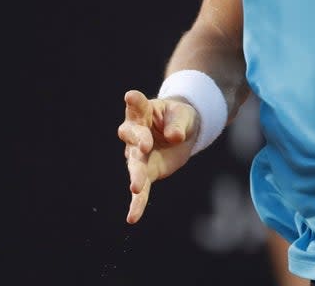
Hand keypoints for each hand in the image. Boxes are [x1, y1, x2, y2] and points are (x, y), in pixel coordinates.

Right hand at [117, 89, 199, 222]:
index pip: (137, 106)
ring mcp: (138, 155)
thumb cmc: (180, 117)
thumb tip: (176, 137)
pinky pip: (141, 190)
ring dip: (136, 176)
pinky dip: (137, 203)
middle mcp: (135, 134)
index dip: (134, 102)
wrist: (183, 130)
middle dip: (138, 141)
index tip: (131, 96)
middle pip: (132, 136)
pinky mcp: (147, 172)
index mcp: (143, 112)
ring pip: (134, 165)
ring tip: (136, 187)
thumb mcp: (183, 115)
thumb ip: (178, 124)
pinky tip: (132, 218)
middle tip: (144, 145)